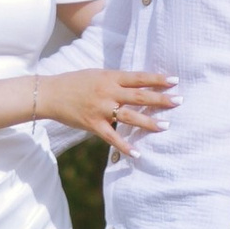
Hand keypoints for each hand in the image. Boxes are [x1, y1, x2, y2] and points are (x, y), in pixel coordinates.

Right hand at [37, 64, 176, 158]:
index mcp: (110, 77)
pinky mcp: (93, 125)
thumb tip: (137, 84)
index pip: (139, 78)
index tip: (175, 81)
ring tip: (166, 126)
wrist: (50, 94)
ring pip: (130, 117)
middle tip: (179, 101)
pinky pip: (112, 137)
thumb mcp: (97, 74)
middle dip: (161, 99)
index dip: (157, 79)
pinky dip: (125, 146)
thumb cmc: (74, 83)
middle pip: (139, 96)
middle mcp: (108, 92)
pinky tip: (138, 153)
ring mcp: (101, 109)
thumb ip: (115, 80)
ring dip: (149, 122)